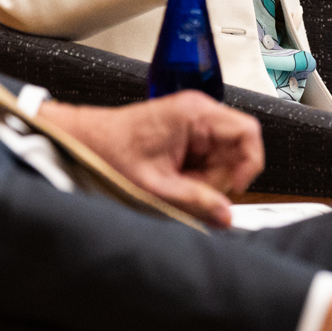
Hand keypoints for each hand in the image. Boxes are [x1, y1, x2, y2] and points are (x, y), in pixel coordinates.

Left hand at [42, 92, 263, 227]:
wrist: (83, 143)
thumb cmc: (109, 153)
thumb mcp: (155, 186)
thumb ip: (194, 202)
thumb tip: (226, 217)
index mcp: (195, 114)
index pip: (248, 133)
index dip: (248, 165)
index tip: (232, 190)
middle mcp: (198, 113)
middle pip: (236, 150)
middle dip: (217, 179)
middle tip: (189, 192)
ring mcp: (192, 124)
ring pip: (221, 159)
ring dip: (204, 181)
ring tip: (173, 187)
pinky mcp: (185, 135)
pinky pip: (206, 161)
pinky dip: (194, 178)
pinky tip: (172, 182)